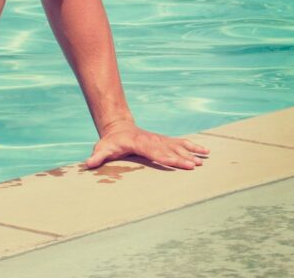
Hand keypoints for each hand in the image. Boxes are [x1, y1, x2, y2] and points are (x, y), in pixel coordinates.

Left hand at [85, 121, 209, 169]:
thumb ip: (97, 156)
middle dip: (182, 158)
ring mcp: (160, 140)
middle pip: (169, 150)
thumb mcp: (102, 148)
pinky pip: (181, 143)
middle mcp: (153, 141)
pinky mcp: (164, 140)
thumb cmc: (110, 142)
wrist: (118, 127)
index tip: (177, 162)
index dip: (166, 157)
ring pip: (178, 145)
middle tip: (195, 165)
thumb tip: (87, 165)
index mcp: (140, 143)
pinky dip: (193, 146)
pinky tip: (205, 151)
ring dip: (191, 152)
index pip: (155, 152)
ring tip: (204, 159)